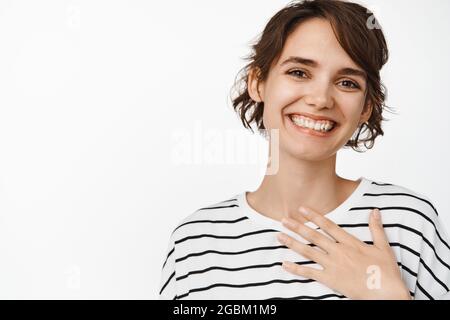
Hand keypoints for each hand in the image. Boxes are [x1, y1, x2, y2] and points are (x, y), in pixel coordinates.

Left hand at [276, 206, 411, 299]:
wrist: (386, 293)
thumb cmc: (386, 271)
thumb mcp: (383, 247)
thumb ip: (376, 228)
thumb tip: (375, 210)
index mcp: (349, 242)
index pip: (328, 225)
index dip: (314, 216)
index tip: (302, 208)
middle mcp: (338, 251)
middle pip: (313, 236)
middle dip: (297, 227)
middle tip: (283, 219)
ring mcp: (333, 265)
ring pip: (308, 252)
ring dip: (292, 243)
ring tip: (279, 236)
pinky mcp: (330, 279)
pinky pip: (310, 273)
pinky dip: (296, 269)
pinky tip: (284, 264)